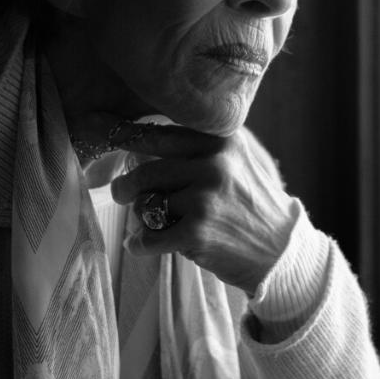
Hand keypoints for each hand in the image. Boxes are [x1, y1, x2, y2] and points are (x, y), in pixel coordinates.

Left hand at [110, 124, 296, 295]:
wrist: (282, 253)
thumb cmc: (251, 206)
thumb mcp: (238, 161)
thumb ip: (200, 144)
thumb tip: (141, 132)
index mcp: (221, 139)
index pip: (159, 133)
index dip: (124, 134)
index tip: (97, 125)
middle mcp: (213, 163)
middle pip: (145, 168)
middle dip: (126, 185)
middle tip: (121, 192)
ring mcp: (205, 197)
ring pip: (145, 202)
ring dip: (143, 216)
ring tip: (156, 224)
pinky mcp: (197, 232)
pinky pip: (147, 235)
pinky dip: (140, 244)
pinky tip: (144, 245)